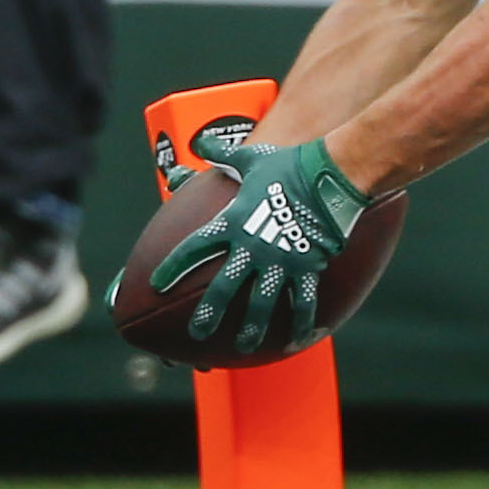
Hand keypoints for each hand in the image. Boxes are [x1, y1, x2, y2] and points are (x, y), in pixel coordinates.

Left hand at [148, 129, 370, 357]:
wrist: (331, 174)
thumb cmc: (290, 164)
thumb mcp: (251, 158)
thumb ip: (222, 154)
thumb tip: (199, 142)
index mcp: (233, 223)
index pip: (194, 248)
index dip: (173, 266)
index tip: (156, 284)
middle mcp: (252, 247)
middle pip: (223, 287)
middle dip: (208, 313)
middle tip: (197, 332)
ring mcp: (281, 261)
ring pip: (260, 304)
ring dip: (250, 328)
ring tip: (243, 346)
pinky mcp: (308, 268)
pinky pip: (302, 303)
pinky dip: (300, 324)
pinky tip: (297, 342)